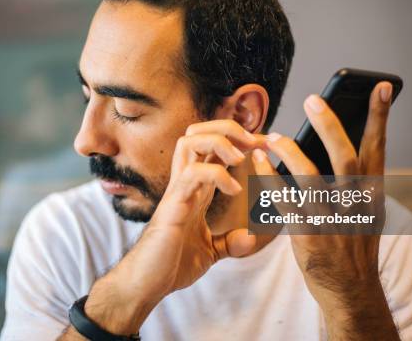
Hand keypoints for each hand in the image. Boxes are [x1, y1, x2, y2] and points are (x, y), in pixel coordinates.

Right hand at [84, 120, 263, 334]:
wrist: (147, 284)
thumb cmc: (171, 264)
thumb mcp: (211, 251)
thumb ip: (229, 241)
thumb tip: (250, 238)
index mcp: (195, 188)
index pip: (212, 148)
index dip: (239, 140)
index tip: (264, 145)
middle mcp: (185, 182)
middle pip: (197, 131)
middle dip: (227, 128)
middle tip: (253, 143)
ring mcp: (177, 190)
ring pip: (190, 141)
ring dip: (220, 142)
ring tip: (240, 159)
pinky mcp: (173, 204)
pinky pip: (193, 173)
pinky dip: (218, 174)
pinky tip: (234, 191)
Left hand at [251, 82, 398, 339]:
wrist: (350, 289)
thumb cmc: (354, 245)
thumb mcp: (366, 212)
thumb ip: (356, 182)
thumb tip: (339, 145)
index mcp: (372, 195)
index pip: (379, 149)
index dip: (380, 117)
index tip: (382, 87)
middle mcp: (356, 205)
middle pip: (346, 158)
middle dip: (329, 126)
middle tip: (312, 100)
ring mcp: (333, 221)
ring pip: (310, 178)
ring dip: (289, 152)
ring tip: (272, 136)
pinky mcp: (309, 236)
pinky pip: (285, 202)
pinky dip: (270, 179)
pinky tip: (260, 163)